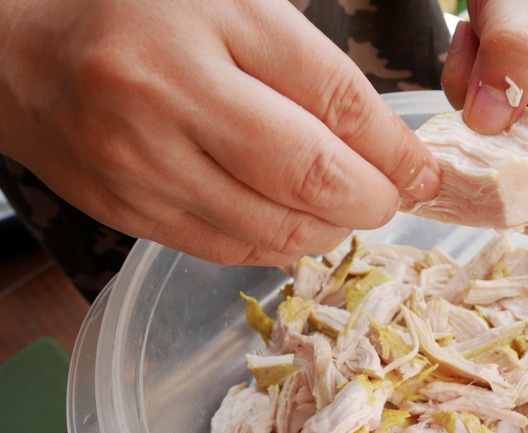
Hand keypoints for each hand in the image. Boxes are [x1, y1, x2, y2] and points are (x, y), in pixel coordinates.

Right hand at [0, 0, 439, 265]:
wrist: (23, 50)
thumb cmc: (143, 15)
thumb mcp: (234, 9)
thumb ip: (310, 72)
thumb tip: (386, 146)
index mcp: (212, 21)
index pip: (334, 99)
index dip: (394, 148)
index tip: (422, 171)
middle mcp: (171, 94)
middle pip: (310, 176)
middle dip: (373, 200)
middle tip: (390, 197)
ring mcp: (143, 161)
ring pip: (274, 227)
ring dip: (331, 229)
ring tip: (345, 210)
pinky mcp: (127, 209)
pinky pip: (228, 248)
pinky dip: (279, 243)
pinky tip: (293, 223)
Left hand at [441, 0, 527, 243]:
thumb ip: (514, 51)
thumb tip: (487, 123)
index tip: (518, 212)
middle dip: (500, 161)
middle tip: (465, 133)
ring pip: (501, 148)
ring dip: (474, 108)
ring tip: (479, 39)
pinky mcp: (512, 93)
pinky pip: (477, 116)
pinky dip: (464, 83)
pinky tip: (473, 37)